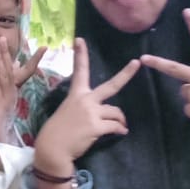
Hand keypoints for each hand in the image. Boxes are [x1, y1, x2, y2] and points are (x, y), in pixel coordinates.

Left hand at [0, 38, 46, 143]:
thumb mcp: (5, 99)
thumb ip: (9, 80)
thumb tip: (16, 64)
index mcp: (14, 92)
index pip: (26, 73)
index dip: (33, 59)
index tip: (40, 47)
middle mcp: (10, 95)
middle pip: (10, 71)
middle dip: (7, 54)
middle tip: (2, 38)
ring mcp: (2, 100)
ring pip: (2, 77)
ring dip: (0, 59)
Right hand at [34, 38, 139, 174]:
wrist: (52, 149)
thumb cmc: (58, 131)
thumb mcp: (68, 112)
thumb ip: (86, 108)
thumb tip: (106, 115)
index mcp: (76, 94)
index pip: (80, 71)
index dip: (81, 55)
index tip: (80, 40)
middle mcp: (85, 100)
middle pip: (111, 85)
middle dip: (126, 74)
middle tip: (136, 63)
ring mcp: (91, 112)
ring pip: (116, 112)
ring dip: (120, 120)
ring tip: (119, 126)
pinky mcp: (96, 127)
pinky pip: (115, 126)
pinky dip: (120, 130)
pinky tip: (121, 132)